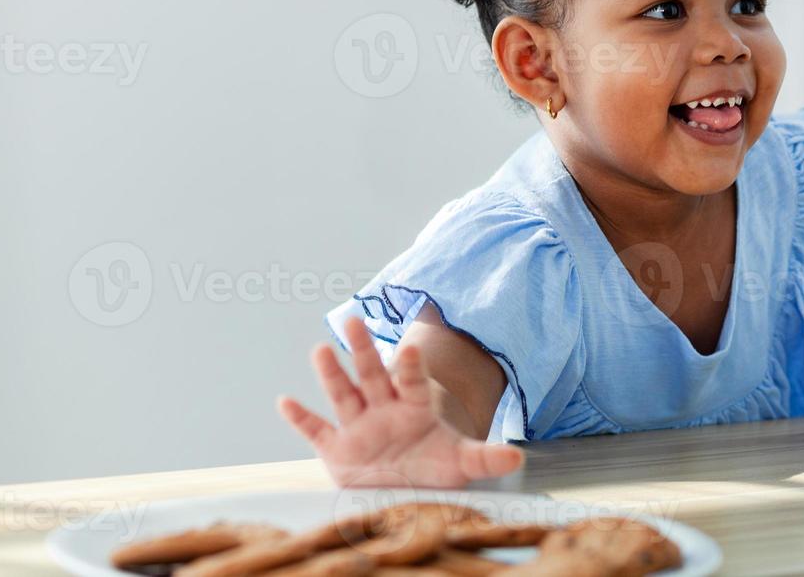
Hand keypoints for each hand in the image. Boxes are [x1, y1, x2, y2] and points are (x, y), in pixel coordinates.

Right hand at [277, 316, 524, 487]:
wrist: (406, 485)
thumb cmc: (433, 465)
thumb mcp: (461, 463)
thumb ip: (485, 457)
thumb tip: (519, 458)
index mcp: (414, 407)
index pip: (411, 381)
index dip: (409, 367)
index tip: (412, 347)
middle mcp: (383, 409)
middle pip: (372, 375)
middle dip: (364, 350)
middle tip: (352, 319)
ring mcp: (358, 426)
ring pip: (344, 395)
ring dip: (332, 374)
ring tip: (320, 348)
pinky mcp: (337, 449)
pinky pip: (316, 431)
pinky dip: (301, 419)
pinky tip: (285, 401)